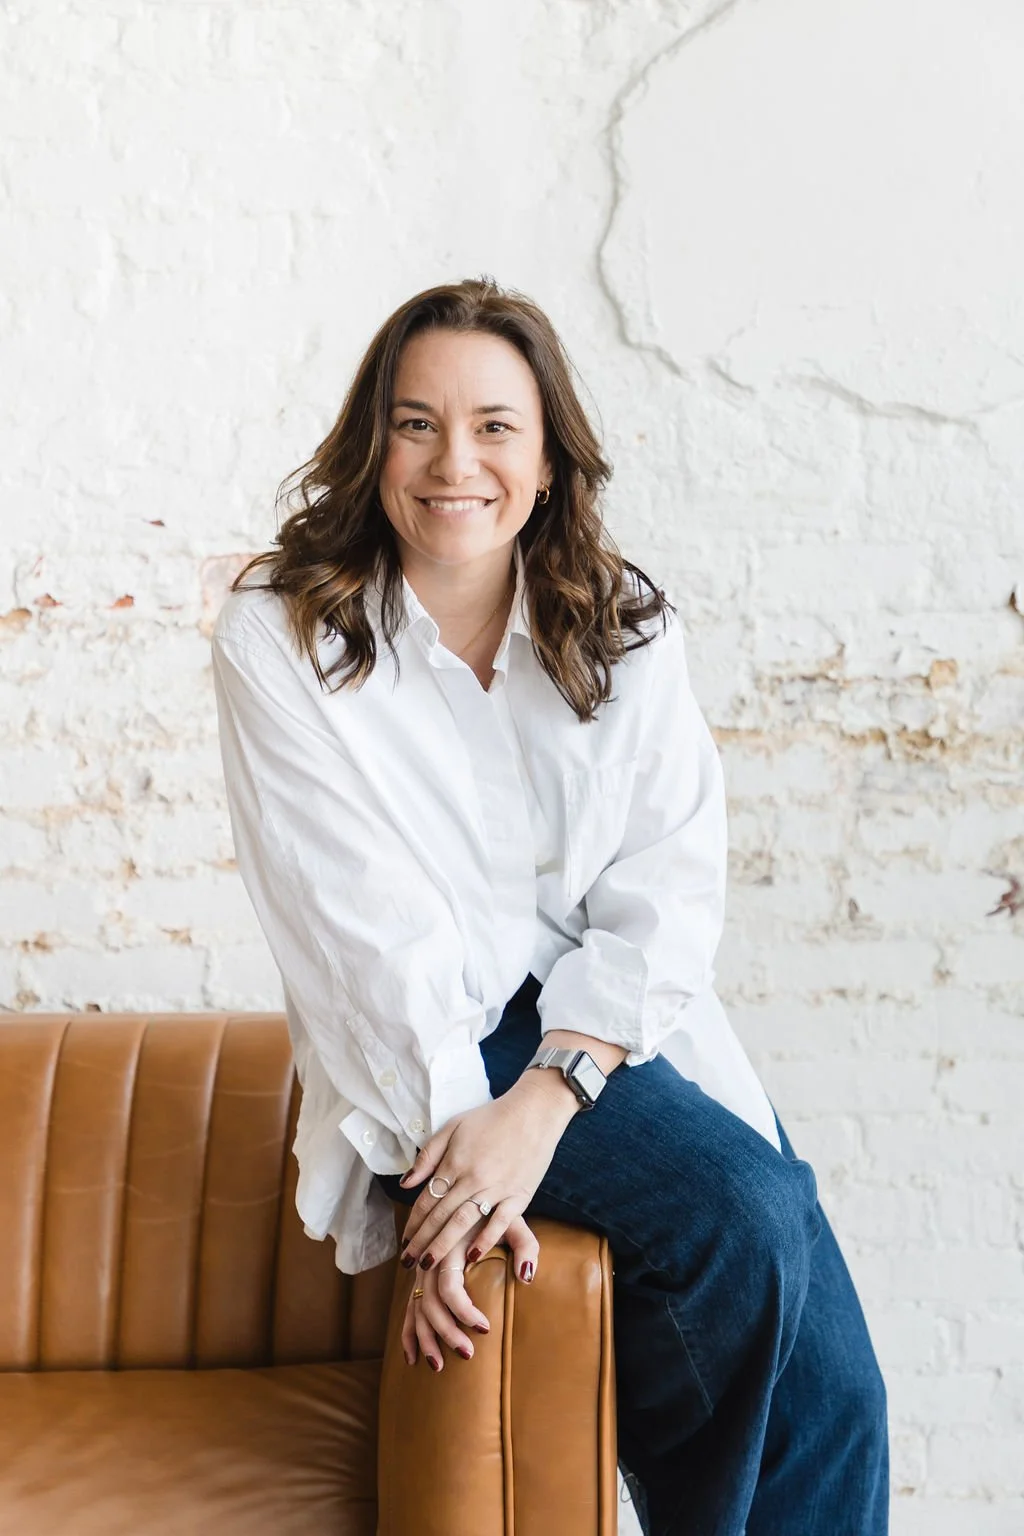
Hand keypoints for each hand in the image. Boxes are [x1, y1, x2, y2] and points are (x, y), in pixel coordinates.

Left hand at [398, 1072, 577, 1273]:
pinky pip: (499, 1222)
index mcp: (454, 1162)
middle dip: (421, 1242)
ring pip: (463, 1223)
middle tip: (408, 1264)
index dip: (412, 1224)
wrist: (533, 1111)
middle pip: (440, 1216)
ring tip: (429, 1266)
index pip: (426, 1200)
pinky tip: (472, 1257)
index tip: (403, 1243)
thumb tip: (406, 1183)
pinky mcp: (519, 1195)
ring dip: (444, 1246)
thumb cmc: (491, 1117)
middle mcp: (471, 1178)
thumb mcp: (453, 1127)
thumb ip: (428, 1156)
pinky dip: (485, 1239)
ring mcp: (496, 1187)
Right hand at [401, 1215, 537, 1370]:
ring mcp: (423, 1272)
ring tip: (439, 1367)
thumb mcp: (513, 1220)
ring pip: (417, 1310)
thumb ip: (525, 1244)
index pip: (449, 1285)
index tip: (486, 1327)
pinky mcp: (421, 1281)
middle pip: (430, 1302)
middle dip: (446, 1332)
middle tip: (468, 1354)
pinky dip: (408, 1334)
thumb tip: (527, 1275)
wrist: (471, 1194)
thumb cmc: (495, 1211)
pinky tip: (412, 1358)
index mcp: (451, 1245)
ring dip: (426, 1339)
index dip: (463, 1309)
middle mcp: (432, 1260)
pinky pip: (408, 1309)